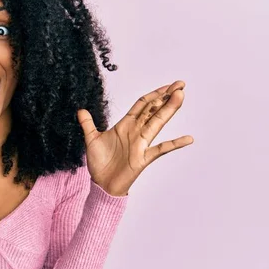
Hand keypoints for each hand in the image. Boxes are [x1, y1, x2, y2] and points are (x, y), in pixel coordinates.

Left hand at [77, 81, 193, 195]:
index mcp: (125, 125)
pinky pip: (161, 149)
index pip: (142, 105)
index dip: (154, 94)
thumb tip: (81, 110)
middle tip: (180, 84)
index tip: (167, 85)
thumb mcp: (91, 139)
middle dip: (166, 97)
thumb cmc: (99, 163)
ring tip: (180, 96)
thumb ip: (88, 124)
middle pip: (153, 110)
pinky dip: (174, 144)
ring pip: (157, 123)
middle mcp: (136, 132)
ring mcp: (141, 144)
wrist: (101, 183)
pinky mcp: (143, 158)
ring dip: (169, 110)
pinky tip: (188, 138)